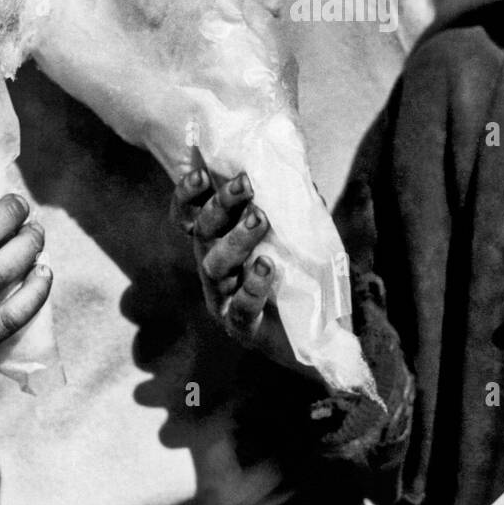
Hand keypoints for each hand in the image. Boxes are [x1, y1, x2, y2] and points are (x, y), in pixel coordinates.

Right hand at [170, 152, 305, 372]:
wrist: (316, 333)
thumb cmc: (299, 274)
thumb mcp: (294, 232)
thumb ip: (290, 204)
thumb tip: (296, 171)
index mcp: (218, 242)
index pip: (190, 215)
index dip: (187, 195)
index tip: (201, 173)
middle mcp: (213, 267)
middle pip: (202, 232)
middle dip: (220, 205)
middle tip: (245, 185)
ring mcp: (222, 298)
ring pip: (214, 266)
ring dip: (235, 239)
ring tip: (260, 219)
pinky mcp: (241, 327)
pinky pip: (240, 307)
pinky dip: (252, 285)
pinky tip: (267, 267)